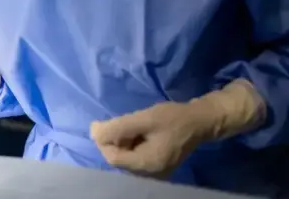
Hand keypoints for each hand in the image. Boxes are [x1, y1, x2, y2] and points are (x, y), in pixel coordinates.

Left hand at [91, 80, 266, 178]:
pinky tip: (140, 132)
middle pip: (118, 158)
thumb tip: (94, 133)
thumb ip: (117, 127)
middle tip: (126, 122)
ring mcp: (155, 173)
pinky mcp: (157, 166)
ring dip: (123, 141)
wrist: (200, 121)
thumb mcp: (143, 118)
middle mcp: (151, 175)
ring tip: (136, 126)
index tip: (104, 123)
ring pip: (125, 157)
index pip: (112, 157)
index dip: (104, 140)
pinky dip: (131, 144)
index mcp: (148, 165)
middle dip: (115, 140)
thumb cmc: (173, 118)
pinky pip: (135, 157)